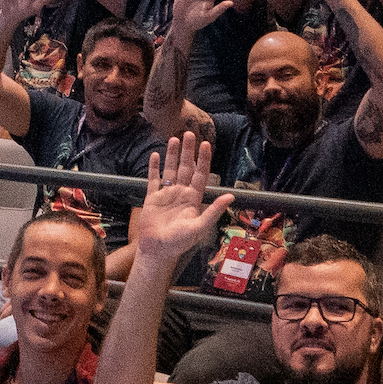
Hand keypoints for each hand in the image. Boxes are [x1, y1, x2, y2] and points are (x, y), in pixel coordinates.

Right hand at [130, 129, 233, 268]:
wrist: (157, 250)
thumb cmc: (179, 242)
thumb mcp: (199, 227)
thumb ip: (213, 211)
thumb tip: (230, 197)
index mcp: (193, 199)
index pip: (200, 174)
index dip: (203, 159)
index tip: (205, 144)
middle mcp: (181, 193)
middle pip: (185, 168)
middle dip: (188, 151)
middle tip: (190, 133)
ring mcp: (166, 195)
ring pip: (170, 170)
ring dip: (172, 155)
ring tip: (174, 139)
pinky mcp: (152, 198)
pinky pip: (153, 179)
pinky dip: (154, 168)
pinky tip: (155, 155)